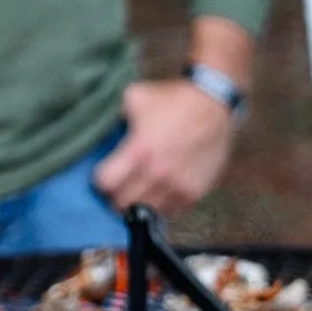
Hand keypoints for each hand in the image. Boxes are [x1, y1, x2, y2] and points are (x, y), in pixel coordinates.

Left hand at [93, 79, 233, 215]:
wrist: (213, 104)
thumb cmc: (173, 100)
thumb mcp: (134, 98)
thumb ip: (116, 117)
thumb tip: (105, 131)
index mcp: (138, 151)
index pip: (106, 184)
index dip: (99, 181)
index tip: (101, 176)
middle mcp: (157, 174)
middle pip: (122, 204)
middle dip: (114, 197)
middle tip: (116, 188)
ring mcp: (177, 187)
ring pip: (146, 212)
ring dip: (137, 204)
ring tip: (135, 192)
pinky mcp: (194, 193)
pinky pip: (170, 212)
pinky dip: (160, 206)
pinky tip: (156, 193)